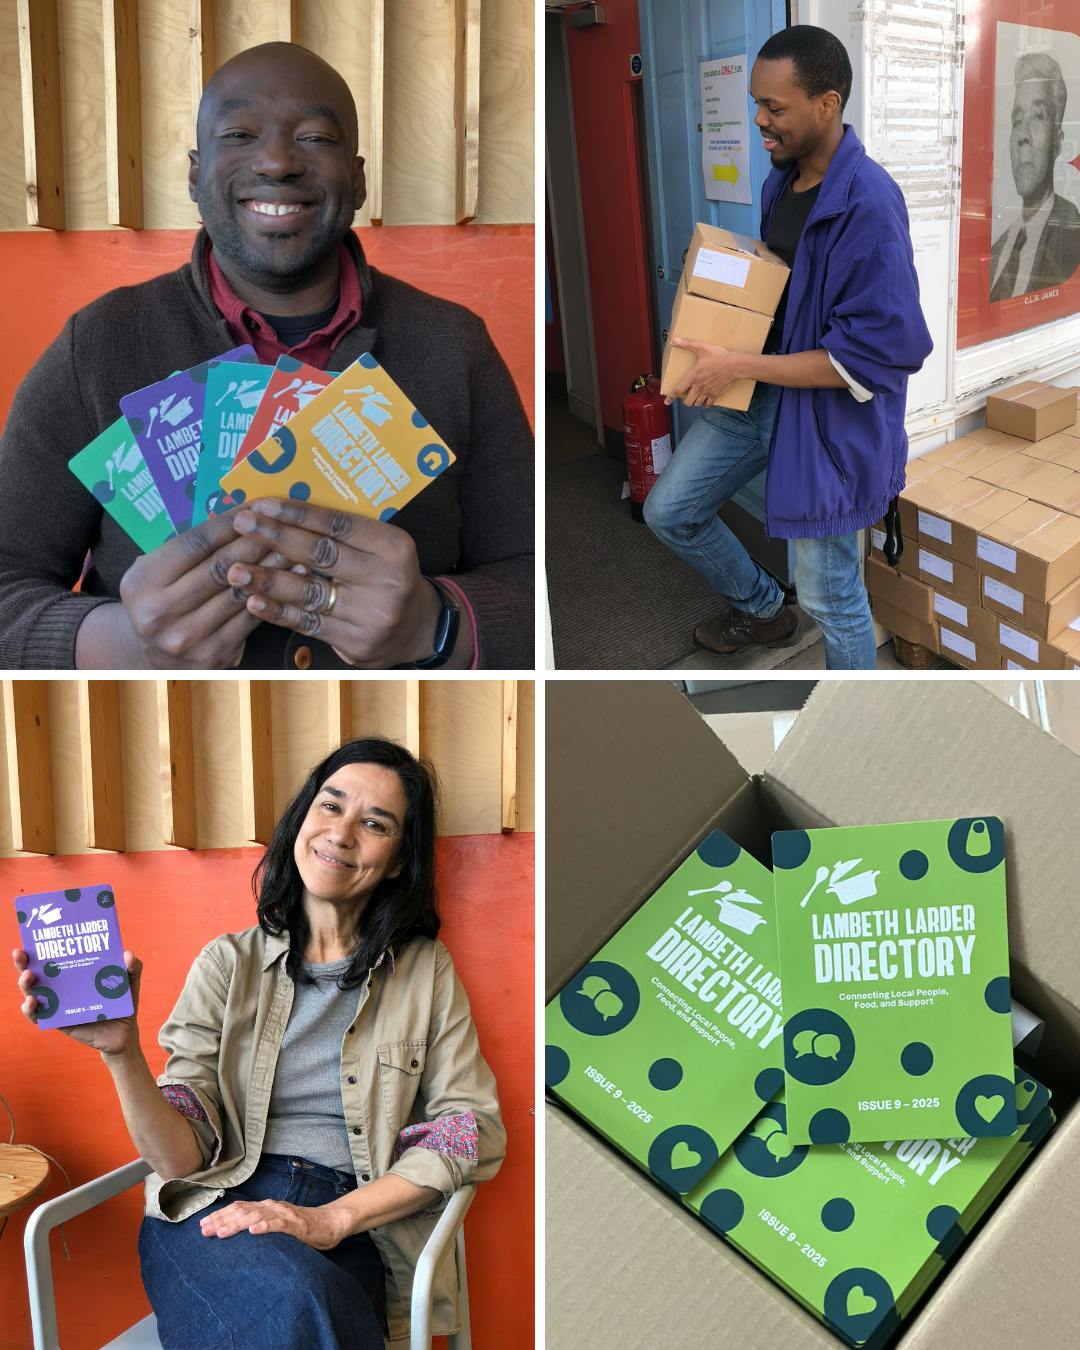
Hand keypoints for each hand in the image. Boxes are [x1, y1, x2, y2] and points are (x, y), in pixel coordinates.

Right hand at [13, 946, 141, 1057]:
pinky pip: (39, 1016)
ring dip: (25, 985)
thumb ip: (133, 967)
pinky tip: (31, 1002)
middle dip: (24, 963)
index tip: (34, 936)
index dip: (41, 947)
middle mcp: (63, 987)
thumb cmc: (123, 1002)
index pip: (54, 957)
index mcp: (76, 972)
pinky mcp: (58, 1021)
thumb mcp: (130, 981)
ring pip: (32, 993)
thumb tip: (127, 954)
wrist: (124, 1033)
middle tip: (20, 954)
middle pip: (36, 973)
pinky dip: (31, 1010)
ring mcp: (58, 1004)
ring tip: (28, 977)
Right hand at [108, 510, 288, 667]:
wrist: (154, 659)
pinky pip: (252, 618)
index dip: (228, 522)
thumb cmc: (160, 602)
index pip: (194, 544)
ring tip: (293, 546)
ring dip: (272, 566)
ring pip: (240, 592)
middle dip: (255, 541)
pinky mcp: (215, 653)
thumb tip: (238, 517)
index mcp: (141, 583)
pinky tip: (293, 576)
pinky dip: (276, 595)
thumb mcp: (156, 573)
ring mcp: (188, 636)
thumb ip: (187, 550)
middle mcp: (160, 612)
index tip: (254, 507)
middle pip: (220, 567)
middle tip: (280, 523)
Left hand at [200, 1198, 346, 1249]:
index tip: (203, 1225)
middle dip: (222, 1220)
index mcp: (266, 1207)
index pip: (239, 1209)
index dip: (220, 1215)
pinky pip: (279, 1225)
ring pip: (257, 1216)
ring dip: (237, 1223)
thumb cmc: (302, 1227)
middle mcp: (272, 1207)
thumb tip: (237, 1234)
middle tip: (204, 1230)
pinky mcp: (296, 1224)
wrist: (330, 1223)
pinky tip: (253, 1231)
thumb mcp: (277, 1224)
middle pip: (243, 1211)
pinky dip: (265, 1226)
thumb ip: (260, 1225)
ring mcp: (284, 1214)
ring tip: (222, 1232)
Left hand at [226, 499, 445, 667]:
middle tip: (242, 524)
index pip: (338, 524)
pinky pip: (308, 623)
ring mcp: (372, 614)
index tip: (262, 504)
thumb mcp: (381, 548)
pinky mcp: (356, 642)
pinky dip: (278, 611)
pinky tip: (253, 601)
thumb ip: (343, 534)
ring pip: (310, 592)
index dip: (298, 513)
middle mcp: (386, 580)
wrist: (418, 629)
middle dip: (276, 538)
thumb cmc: (387, 577)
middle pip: (321, 555)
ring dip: (268, 579)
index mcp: (393, 547)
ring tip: (235, 569)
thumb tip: (283, 512)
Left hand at [667, 339, 741, 406]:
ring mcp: (707, 392)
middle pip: (687, 401)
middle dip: (685, 400)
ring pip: (697, 404)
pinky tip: (706, 398)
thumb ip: (688, 344)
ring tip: (696, 395)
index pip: (678, 390)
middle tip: (686, 395)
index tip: (667, 401)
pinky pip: (708, 404)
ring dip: (695, 401)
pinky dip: (705, 403)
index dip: (670, 397)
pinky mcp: (716, 394)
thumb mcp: (702, 347)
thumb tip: (675, 340)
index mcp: (693, 377)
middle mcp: (699, 387)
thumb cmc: (719, 356)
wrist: (735, 365)